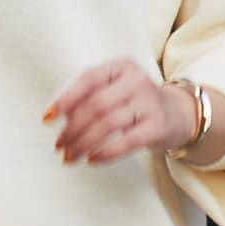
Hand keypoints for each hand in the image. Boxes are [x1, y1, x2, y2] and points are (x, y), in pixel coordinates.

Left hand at [42, 56, 196, 165]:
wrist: (178, 115)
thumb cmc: (135, 103)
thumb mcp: (114, 89)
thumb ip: (87, 96)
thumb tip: (56, 115)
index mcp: (121, 66)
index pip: (87, 79)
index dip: (64, 99)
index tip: (46, 118)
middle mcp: (136, 80)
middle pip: (95, 105)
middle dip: (72, 128)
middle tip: (58, 145)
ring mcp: (149, 102)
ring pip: (108, 124)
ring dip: (83, 143)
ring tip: (69, 157)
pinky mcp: (158, 125)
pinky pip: (127, 141)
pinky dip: (106, 153)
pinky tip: (91, 160)